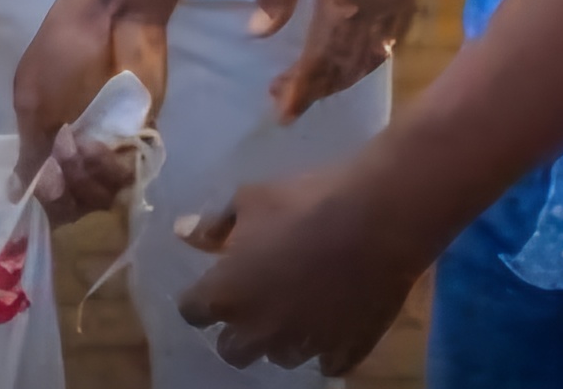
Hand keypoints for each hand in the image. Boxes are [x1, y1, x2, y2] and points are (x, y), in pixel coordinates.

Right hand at [10, 0, 167, 219]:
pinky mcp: (140, 139)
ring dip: (89, 176)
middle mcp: (77, 151)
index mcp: (47, 141)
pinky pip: (129, 176)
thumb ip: (29, 151)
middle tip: (64, 152)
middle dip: (67, 186)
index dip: (46, 198)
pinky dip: (113, 167)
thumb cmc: (62, 53)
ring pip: (102, 193)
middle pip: (75, 201)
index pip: (47, 193)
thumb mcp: (33, 100)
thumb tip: (12, 194)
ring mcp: (110, 146)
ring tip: (85, 144)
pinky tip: (104, 145)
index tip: (46, 184)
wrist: (112, 17)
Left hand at [173, 154, 425, 374]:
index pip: (193, 312)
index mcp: (228, 295)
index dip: (200, 298)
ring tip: (296, 308)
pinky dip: (325, 347)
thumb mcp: (250, 199)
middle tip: (253, 301)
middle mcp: (261, 331)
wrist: (379, 217)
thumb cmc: (306, 201)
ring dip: (281, 338)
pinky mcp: (345, 351)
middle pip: (232, 351)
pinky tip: (332, 322)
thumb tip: (184, 232)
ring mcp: (305, 345)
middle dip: (236, 329)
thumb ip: (214, 224)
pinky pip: (328, 363)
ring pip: (280, 357)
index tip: (213, 282)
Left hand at [253, 0, 427, 123]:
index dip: (303, 86)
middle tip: (285, 104)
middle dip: (318, 88)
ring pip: (373, 56)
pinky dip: (368, 59)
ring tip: (309, 88)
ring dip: (342, 78)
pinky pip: (392, 39)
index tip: (281, 110)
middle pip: (350, 63)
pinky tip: (348, 63)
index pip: (325, 55)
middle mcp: (383, 3)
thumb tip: (257, 34)